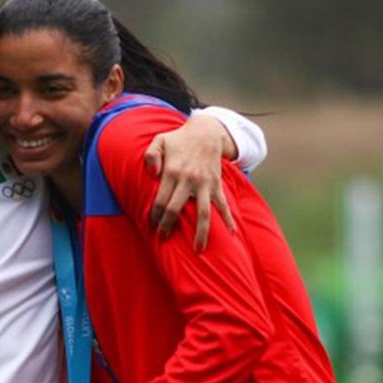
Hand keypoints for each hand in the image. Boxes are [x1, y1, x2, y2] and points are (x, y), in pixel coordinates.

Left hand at [144, 114, 236, 251]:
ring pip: (203, 213)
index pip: (161, 200)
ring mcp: (205, 184)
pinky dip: (228, 220)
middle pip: (177, 209)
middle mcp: (188, 180)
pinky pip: (223, 206)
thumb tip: (152, 173)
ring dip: (201, 232)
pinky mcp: (216, 185)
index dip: (155, 216)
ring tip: (199, 250)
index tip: (152, 225)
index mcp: (172, 172)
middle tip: (163, 239)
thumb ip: (151, 155)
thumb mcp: (159, 140)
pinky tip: (232, 235)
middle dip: (168, 226)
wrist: (206, 132)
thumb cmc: (178, 139)